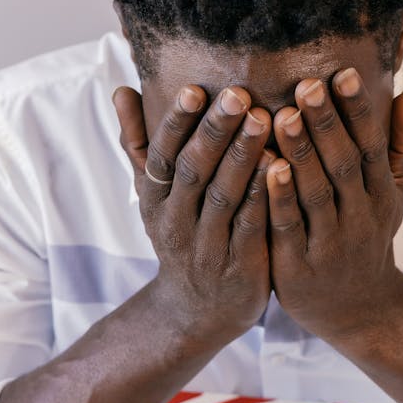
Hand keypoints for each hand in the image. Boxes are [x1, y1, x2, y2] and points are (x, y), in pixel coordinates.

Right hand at [112, 83, 272, 349]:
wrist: (196, 313)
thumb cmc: (182, 237)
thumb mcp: (155, 197)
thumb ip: (140, 144)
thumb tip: (121, 90)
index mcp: (155, 201)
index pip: (161, 157)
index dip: (175, 124)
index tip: (194, 90)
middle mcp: (176, 223)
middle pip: (193, 172)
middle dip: (214, 132)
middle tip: (237, 94)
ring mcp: (207, 247)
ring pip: (223, 197)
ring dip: (242, 157)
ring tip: (264, 119)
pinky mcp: (239, 268)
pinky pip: (251, 228)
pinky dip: (263, 197)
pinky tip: (281, 167)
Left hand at [266, 68, 402, 344]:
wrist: (360, 311)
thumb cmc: (368, 240)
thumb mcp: (390, 196)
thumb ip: (397, 146)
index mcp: (380, 194)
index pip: (371, 145)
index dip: (358, 111)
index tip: (343, 74)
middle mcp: (360, 216)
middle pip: (344, 164)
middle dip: (326, 124)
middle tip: (307, 84)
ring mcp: (330, 243)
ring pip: (316, 194)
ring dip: (300, 155)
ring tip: (282, 117)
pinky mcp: (299, 267)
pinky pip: (289, 228)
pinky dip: (279, 199)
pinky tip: (267, 169)